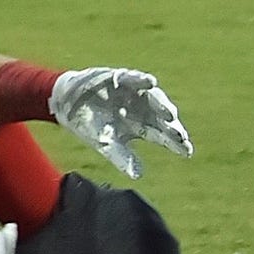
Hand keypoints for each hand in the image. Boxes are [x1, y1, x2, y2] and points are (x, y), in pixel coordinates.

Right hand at [49, 67, 194, 178]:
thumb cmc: (89, 125)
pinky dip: (142, 80)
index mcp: (141, 127)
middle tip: (180, 136)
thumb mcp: (104, 144)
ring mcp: (133, 93)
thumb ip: (121, 157)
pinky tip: (151, 82)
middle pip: (162, 118)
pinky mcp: (120, 78)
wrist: (67, 103)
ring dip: (161, 104)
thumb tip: (139, 175)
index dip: (175, 143)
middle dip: (172, 126)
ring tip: (169, 114)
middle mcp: (142, 109)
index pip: (163, 136)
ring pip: (154, 98)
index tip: (187, 151)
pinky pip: (135, 78)